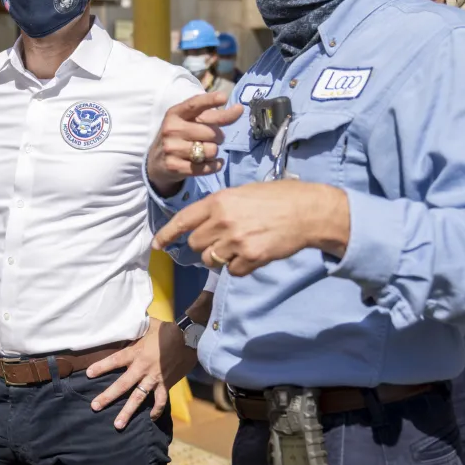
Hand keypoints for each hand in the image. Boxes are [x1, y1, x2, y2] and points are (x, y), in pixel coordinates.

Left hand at [86, 319, 198, 429]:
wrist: (190, 338)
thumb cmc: (167, 330)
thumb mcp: (147, 325)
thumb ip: (134, 327)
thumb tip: (122, 320)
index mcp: (136, 352)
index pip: (115, 360)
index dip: (101, 367)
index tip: (88, 374)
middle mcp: (143, 368)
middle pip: (122, 385)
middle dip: (107, 396)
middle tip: (95, 406)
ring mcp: (155, 378)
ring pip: (139, 397)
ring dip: (128, 412)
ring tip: (118, 425)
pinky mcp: (166, 383)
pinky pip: (160, 400)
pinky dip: (156, 409)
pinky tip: (151, 418)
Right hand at [147, 93, 244, 195]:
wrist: (157, 160)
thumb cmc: (181, 136)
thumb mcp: (191, 122)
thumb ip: (215, 115)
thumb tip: (239, 108)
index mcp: (175, 113)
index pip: (194, 104)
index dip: (210, 100)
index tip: (224, 97)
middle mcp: (171, 129)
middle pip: (211, 132)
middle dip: (218, 137)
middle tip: (212, 139)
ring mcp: (171, 148)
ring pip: (210, 151)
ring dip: (214, 152)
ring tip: (206, 151)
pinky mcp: (174, 166)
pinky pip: (206, 167)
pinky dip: (215, 166)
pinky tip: (214, 163)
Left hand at [153, 180, 348, 275]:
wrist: (307, 211)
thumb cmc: (278, 198)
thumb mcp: (243, 193)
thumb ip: (220, 208)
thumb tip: (204, 226)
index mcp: (218, 202)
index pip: (183, 220)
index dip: (167, 234)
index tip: (157, 245)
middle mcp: (222, 221)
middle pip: (196, 244)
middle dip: (205, 246)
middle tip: (224, 240)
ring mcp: (236, 241)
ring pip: (212, 260)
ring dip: (222, 257)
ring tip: (242, 245)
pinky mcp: (251, 258)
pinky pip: (234, 271)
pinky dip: (241, 266)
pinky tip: (255, 253)